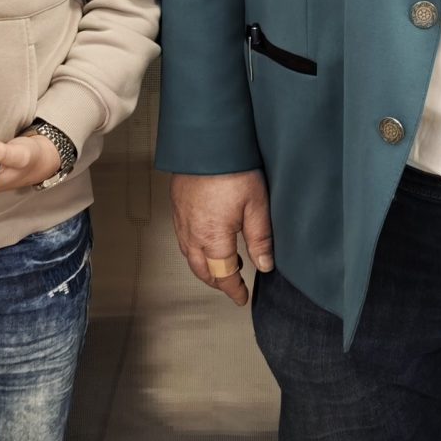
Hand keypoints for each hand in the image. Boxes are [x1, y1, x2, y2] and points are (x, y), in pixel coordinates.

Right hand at [170, 170, 273, 306]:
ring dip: (204, 268)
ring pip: (189, 256)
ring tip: (219, 268)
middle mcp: (192, 233)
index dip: (233, 289)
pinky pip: (182, 238)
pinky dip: (193, 250)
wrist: (207, 142)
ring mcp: (181, 220)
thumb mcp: (256, 206)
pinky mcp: (177, 207)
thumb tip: (264, 265)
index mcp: (213, 238)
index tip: (241, 297)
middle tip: (231, 286)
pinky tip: (203, 244)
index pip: (223, 275)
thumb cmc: (233, 170)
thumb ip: (260, 239)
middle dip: (217, 282)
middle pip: (202, 270)